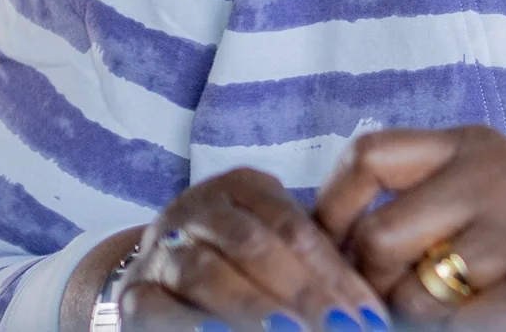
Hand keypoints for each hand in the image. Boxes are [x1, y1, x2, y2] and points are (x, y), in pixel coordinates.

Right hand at [118, 169, 386, 331]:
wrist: (165, 281)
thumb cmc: (247, 267)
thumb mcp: (283, 255)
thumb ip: (321, 275)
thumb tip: (372, 316)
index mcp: (242, 189)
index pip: (293, 225)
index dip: (333, 272)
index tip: (368, 316)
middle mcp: (196, 210)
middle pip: (251, 245)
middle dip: (301, 293)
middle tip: (339, 329)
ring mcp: (159, 251)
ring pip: (205, 273)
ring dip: (253, 310)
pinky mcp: (133, 297)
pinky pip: (158, 312)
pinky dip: (196, 327)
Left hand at [314, 126, 505, 320]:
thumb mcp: (501, 181)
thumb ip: (432, 192)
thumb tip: (341, 241)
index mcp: (476, 145)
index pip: (368, 155)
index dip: (333, 207)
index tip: (332, 245)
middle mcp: (495, 178)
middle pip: (378, 238)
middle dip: (374, 285)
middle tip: (393, 300)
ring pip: (415, 296)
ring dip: (422, 318)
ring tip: (459, 307)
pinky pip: (462, 327)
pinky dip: (463, 330)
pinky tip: (488, 318)